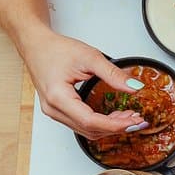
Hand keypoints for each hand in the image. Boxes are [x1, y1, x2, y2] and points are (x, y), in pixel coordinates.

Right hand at [21, 29, 145, 139]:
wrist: (36, 44)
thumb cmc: (55, 49)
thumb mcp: (90, 57)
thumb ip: (114, 74)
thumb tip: (135, 87)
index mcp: (58, 97)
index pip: (91, 121)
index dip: (116, 125)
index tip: (135, 121)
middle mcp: (53, 109)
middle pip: (90, 129)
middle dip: (117, 127)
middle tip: (138, 120)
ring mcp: (54, 112)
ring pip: (86, 130)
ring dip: (110, 127)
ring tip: (129, 117)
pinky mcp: (58, 110)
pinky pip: (82, 124)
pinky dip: (101, 124)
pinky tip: (115, 116)